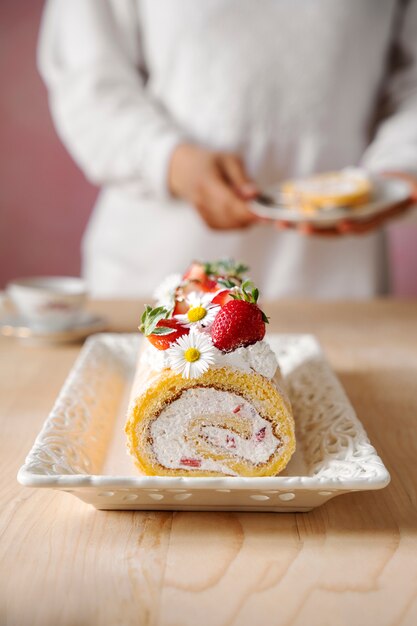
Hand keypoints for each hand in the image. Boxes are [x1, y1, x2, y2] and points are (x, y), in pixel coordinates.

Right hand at [168, 143, 258, 229]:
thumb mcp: (229, 160)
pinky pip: (227, 228)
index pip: (228, 202)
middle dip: (252, 216)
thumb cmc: (210, 162)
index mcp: (206, 182)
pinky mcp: (206, 223)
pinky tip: (242, 212)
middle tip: (266, 211)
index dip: (248, 211)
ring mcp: (202, 214)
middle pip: (231, 217)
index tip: (266, 214)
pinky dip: (239, 223)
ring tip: (253, 207)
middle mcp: (201, 201)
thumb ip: (242, 178)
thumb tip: (255, 194)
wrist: (185, 171)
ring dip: (247, 220)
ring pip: (231, 225)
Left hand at [275, 171, 416, 237]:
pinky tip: (280, 213)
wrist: (389, 192)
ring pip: (317, 225)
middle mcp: (354, 224)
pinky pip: (310, 216)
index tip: (344, 226)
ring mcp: (339, 220)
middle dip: (315, 230)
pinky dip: (296, 216)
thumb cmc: (401, 192)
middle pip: (332, 229)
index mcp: (372, 220)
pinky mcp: (328, 214)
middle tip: (298, 227)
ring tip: (279, 223)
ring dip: (298, 225)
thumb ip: (415, 194)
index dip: (353, 227)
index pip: (363, 226)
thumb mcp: (412, 192)